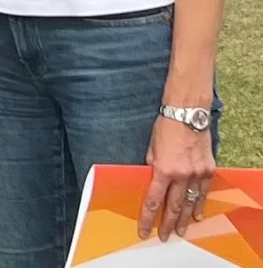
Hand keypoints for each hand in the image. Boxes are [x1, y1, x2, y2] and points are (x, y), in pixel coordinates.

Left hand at [138, 116, 214, 240]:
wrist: (187, 115)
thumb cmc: (165, 128)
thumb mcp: (151, 148)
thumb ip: (152, 167)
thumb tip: (151, 181)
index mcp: (163, 169)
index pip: (154, 200)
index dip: (147, 218)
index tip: (143, 230)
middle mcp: (181, 175)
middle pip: (173, 207)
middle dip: (168, 224)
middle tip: (164, 237)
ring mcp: (197, 174)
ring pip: (190, 203)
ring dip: (184, 219)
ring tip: (180, 231)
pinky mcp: (208, 170)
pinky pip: (203, 192)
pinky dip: (199, 205)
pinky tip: (196, 215)